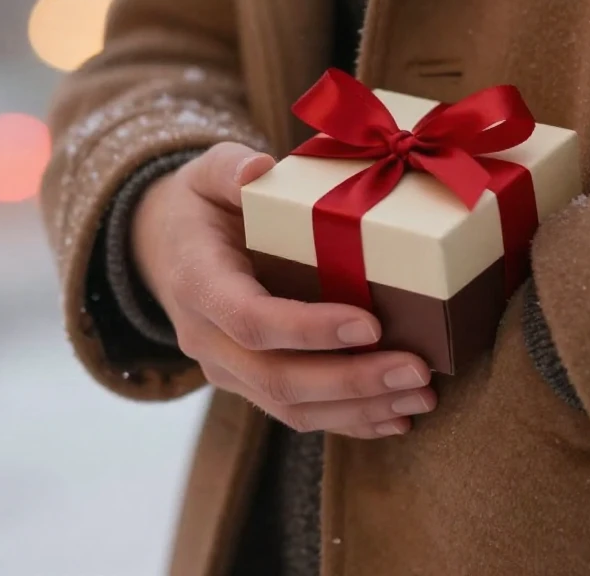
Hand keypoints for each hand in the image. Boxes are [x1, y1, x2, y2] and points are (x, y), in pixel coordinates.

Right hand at [132, 142, 435, 437]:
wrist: (167, 248)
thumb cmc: (202, 205)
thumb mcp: (206, 172)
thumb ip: (229, 168)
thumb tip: (258, 169)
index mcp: (197, 282)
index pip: (250, 319)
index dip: (310, 329)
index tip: (371, 324)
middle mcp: (206, 338)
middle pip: (277, 378)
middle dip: (353, 381)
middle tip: (418, 371)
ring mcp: (226, 370)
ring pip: (291, 409)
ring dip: (361, 409)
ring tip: (422, 397)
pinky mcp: (249, 385)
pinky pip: (297, 415)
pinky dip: (351, 421)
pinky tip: (397, 418)